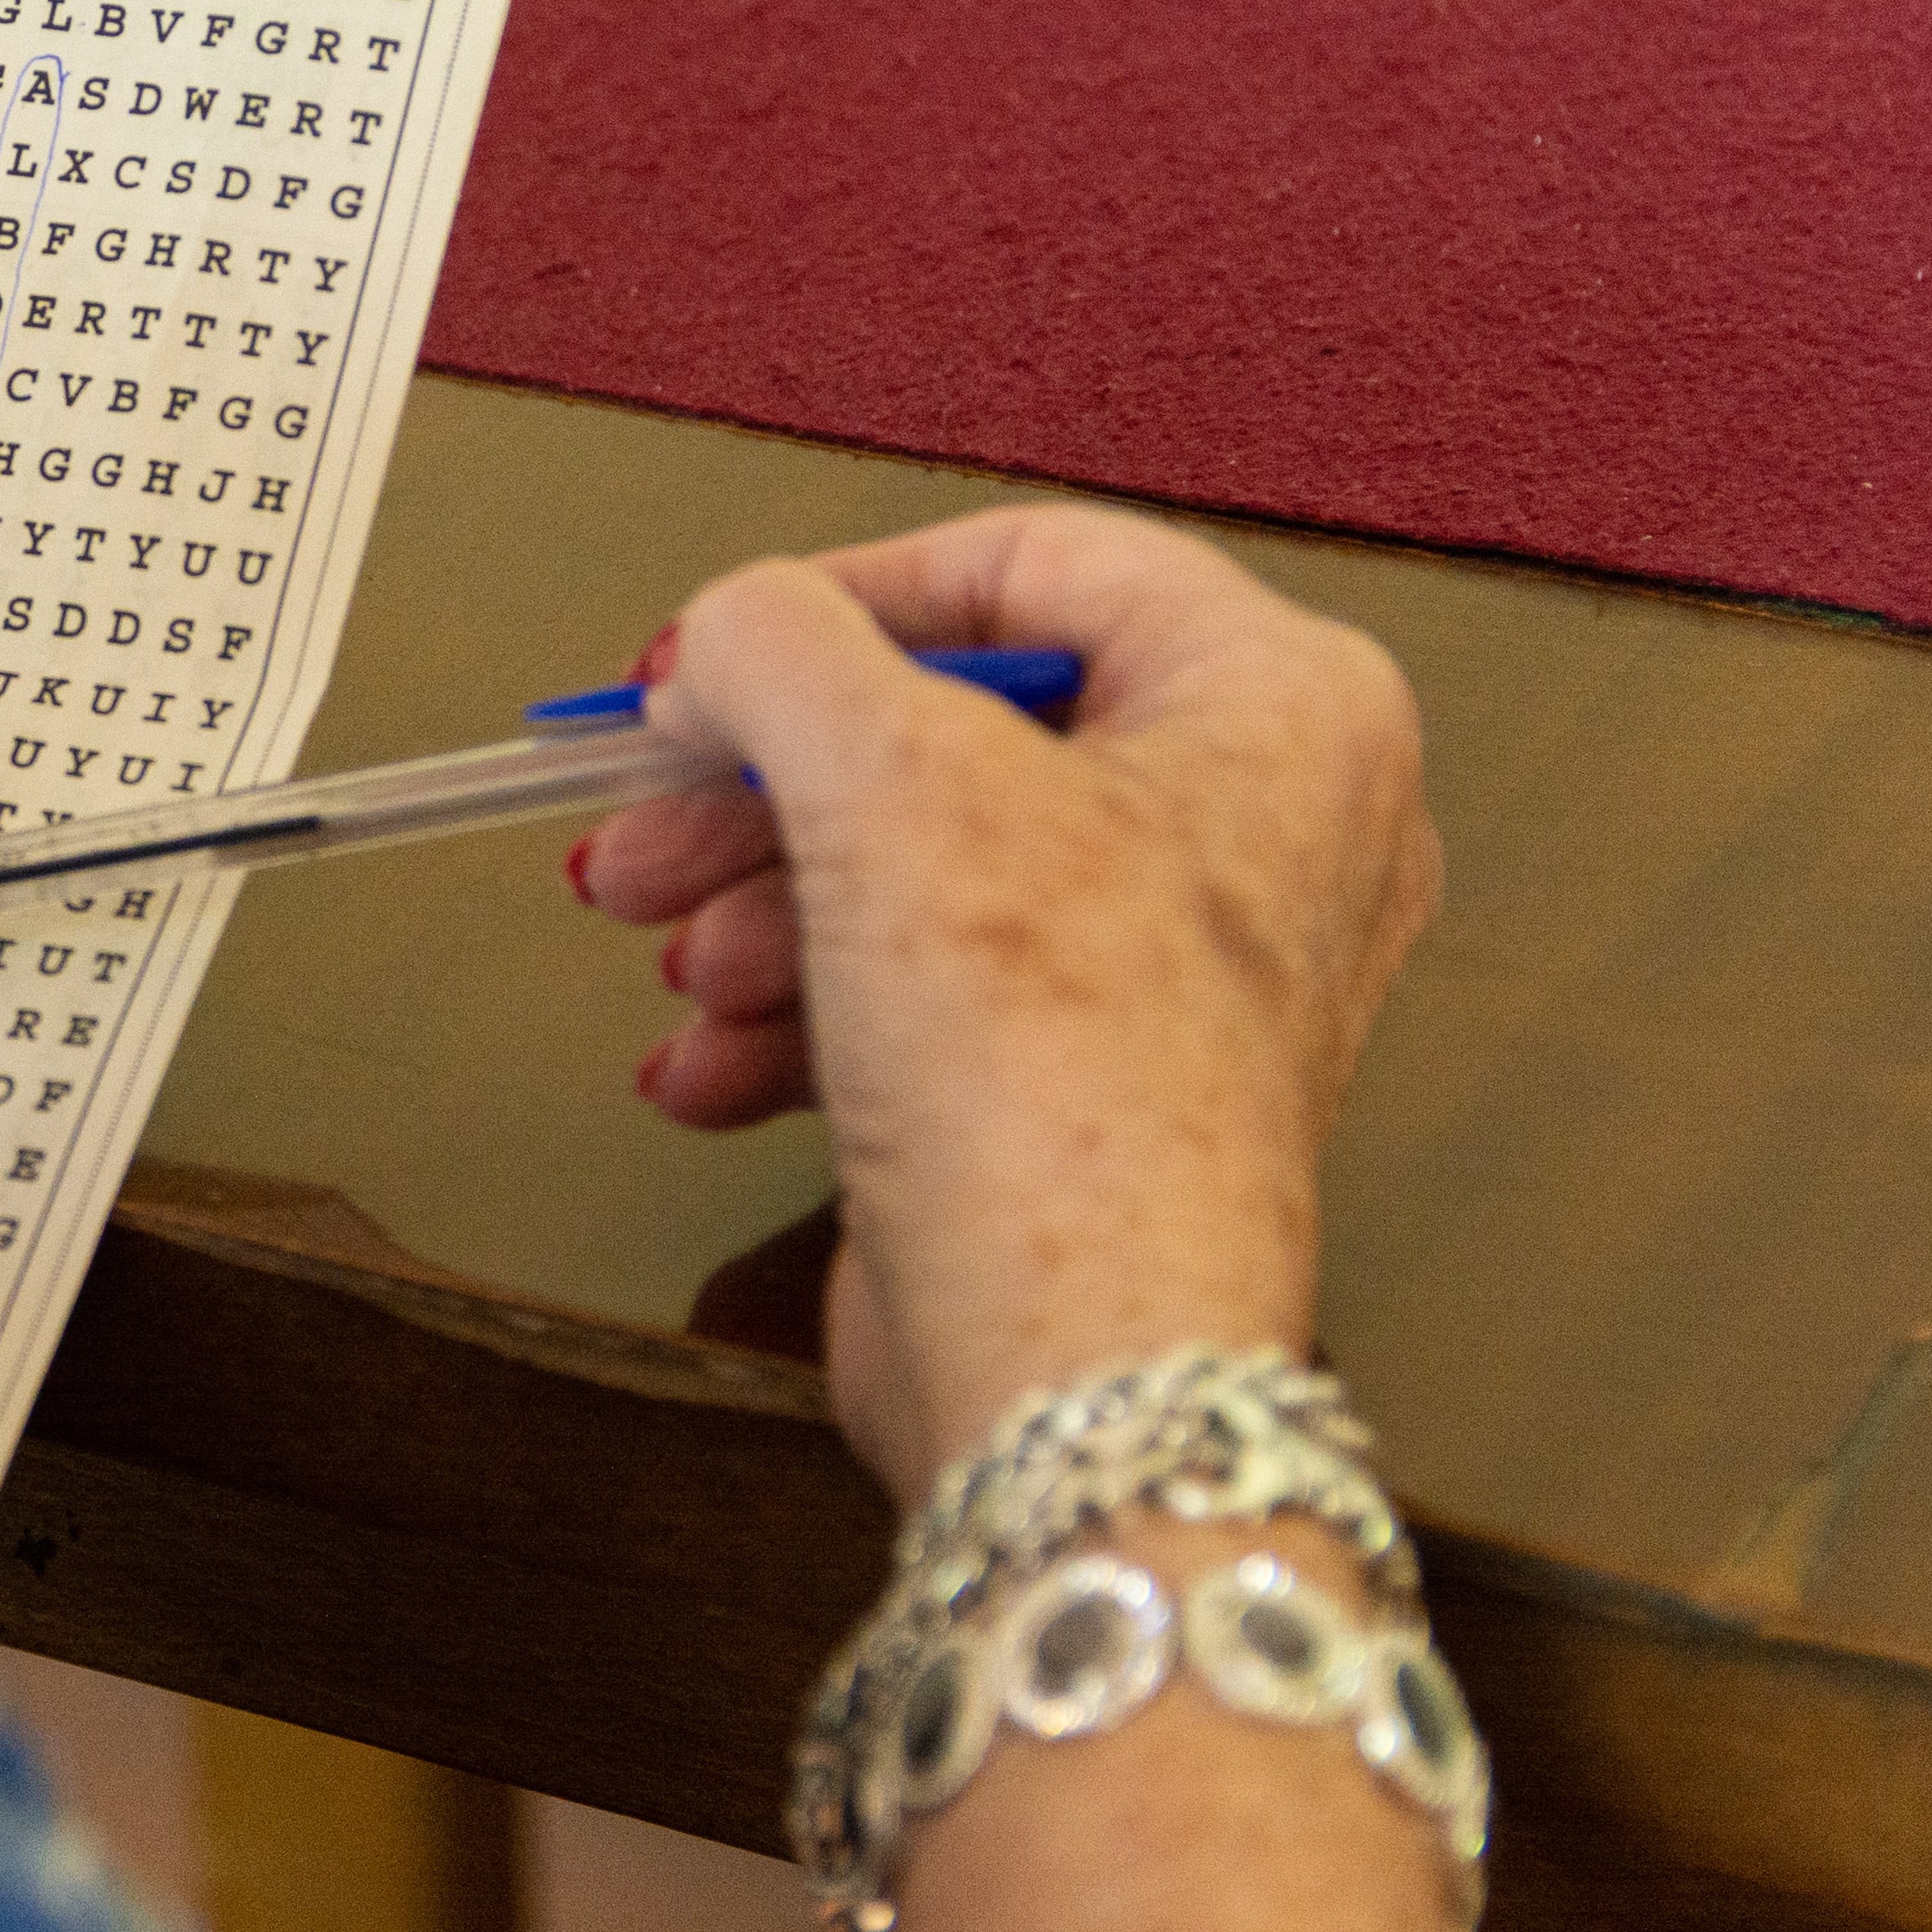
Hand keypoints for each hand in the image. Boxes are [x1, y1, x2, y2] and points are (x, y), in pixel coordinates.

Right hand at [566, 505, 1439, 1501]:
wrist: (1077, 1364)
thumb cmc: (1061, 1084)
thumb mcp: (881, 776)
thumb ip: (777, 646)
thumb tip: (727, 632)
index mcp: (1285, 705)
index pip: (1037, 566)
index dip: (848, 597)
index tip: (722, 655)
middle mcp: (1268, 828)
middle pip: (955, 736)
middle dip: (767, 792)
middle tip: (647, 823)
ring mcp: (1188, 971)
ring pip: (926, 875)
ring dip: (763, 916)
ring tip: (676, 965)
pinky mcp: (1102, 1089)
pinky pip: (934, 1001)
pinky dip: (808, 1021)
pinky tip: (709, 1066)